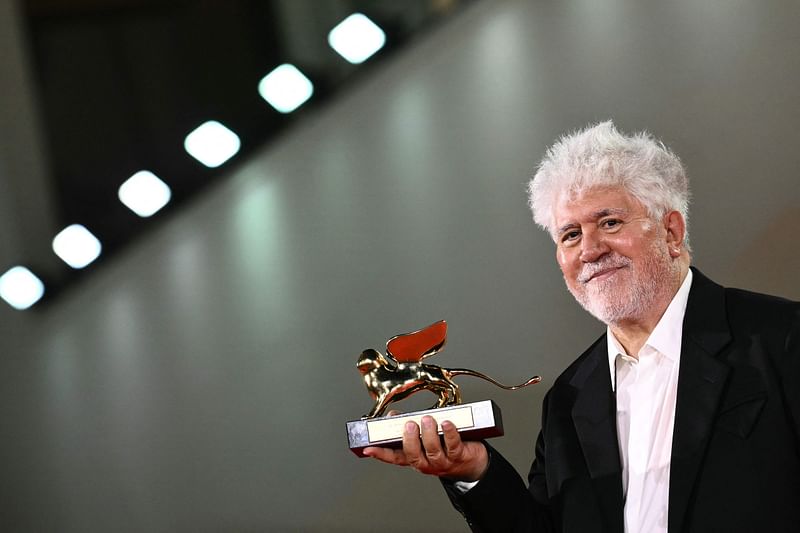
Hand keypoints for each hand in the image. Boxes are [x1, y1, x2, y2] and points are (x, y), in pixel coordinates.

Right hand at [363, 415, 488, 481]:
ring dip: (428, 434)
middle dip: (410, 440)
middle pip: (413, 456)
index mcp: (415, 458)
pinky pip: (453, 445)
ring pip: (432, 450)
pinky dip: (449, 433)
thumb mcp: (424, 439)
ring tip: (427, 419)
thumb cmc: (445, 446)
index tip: (369, 448)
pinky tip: (447, 423)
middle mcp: (426, 463)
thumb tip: (393, 416)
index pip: (394, 458)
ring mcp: (442, 461)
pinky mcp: (459, 455)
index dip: (381, 454)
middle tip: (409, 424)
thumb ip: (409, 427)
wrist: (472, 462)